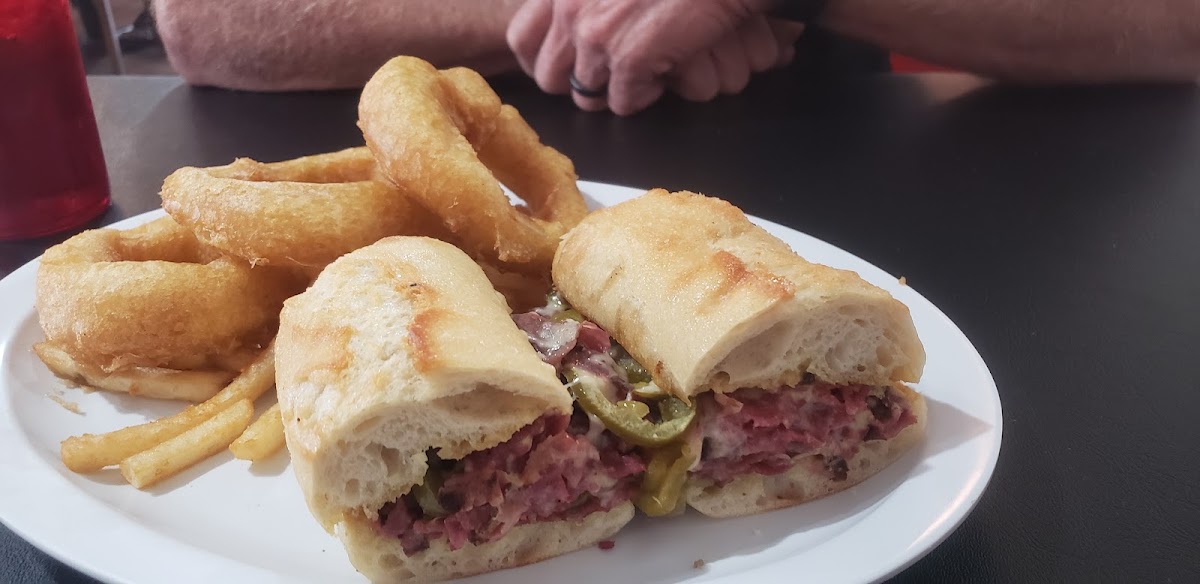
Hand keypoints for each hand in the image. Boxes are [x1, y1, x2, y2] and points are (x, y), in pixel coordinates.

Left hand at [507, 0, 796, 114]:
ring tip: (648, 63)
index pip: (522, 39)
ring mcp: (597, 36)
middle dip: (582, 81)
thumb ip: (584, 3)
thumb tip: (574, 32)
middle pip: (551, 78)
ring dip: (618, 87)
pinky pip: (625, 103)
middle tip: (614, 72)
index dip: (539, 61)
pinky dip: (648, 94)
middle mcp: (570, 9)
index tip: (559, 68)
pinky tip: (666, 67)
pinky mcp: (628, 60)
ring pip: (588, 95)